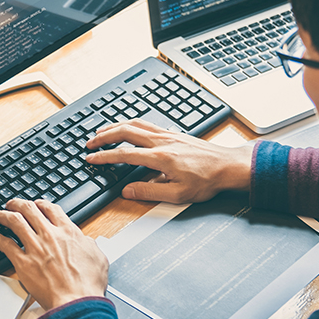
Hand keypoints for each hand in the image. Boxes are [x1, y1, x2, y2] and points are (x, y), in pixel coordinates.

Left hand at [0, 199, 107, 310]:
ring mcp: (35, 247)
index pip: (51, 209)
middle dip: (18, 203)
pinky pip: (5, 244)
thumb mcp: (98, 258)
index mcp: (68, 232)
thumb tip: (86, 241)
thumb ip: (90, 245)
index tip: (37, 204)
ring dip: (3, 215)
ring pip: (15, 221)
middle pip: (29, 209)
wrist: (77, 302)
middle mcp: (50, 235)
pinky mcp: (23, 262)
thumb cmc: (87, 285)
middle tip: (12, 204)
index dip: (41, 204)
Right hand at [85, 119, 253, 203]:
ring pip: (135, 123)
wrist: (228, 167)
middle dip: (103, 136)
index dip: (104, 157)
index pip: (123, 154)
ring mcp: (168, 134)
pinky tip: (128, 128)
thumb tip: (127, 191)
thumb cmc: (207, 181)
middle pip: (124, 131)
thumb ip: (149, 191)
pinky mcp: (173, 133)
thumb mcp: (177, 195)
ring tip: (102, 132)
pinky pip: (146, 123)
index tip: (91, 159)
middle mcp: (161, 141)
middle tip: (90, 143)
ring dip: (115, 126)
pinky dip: (130, 123)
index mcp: (160, 158)